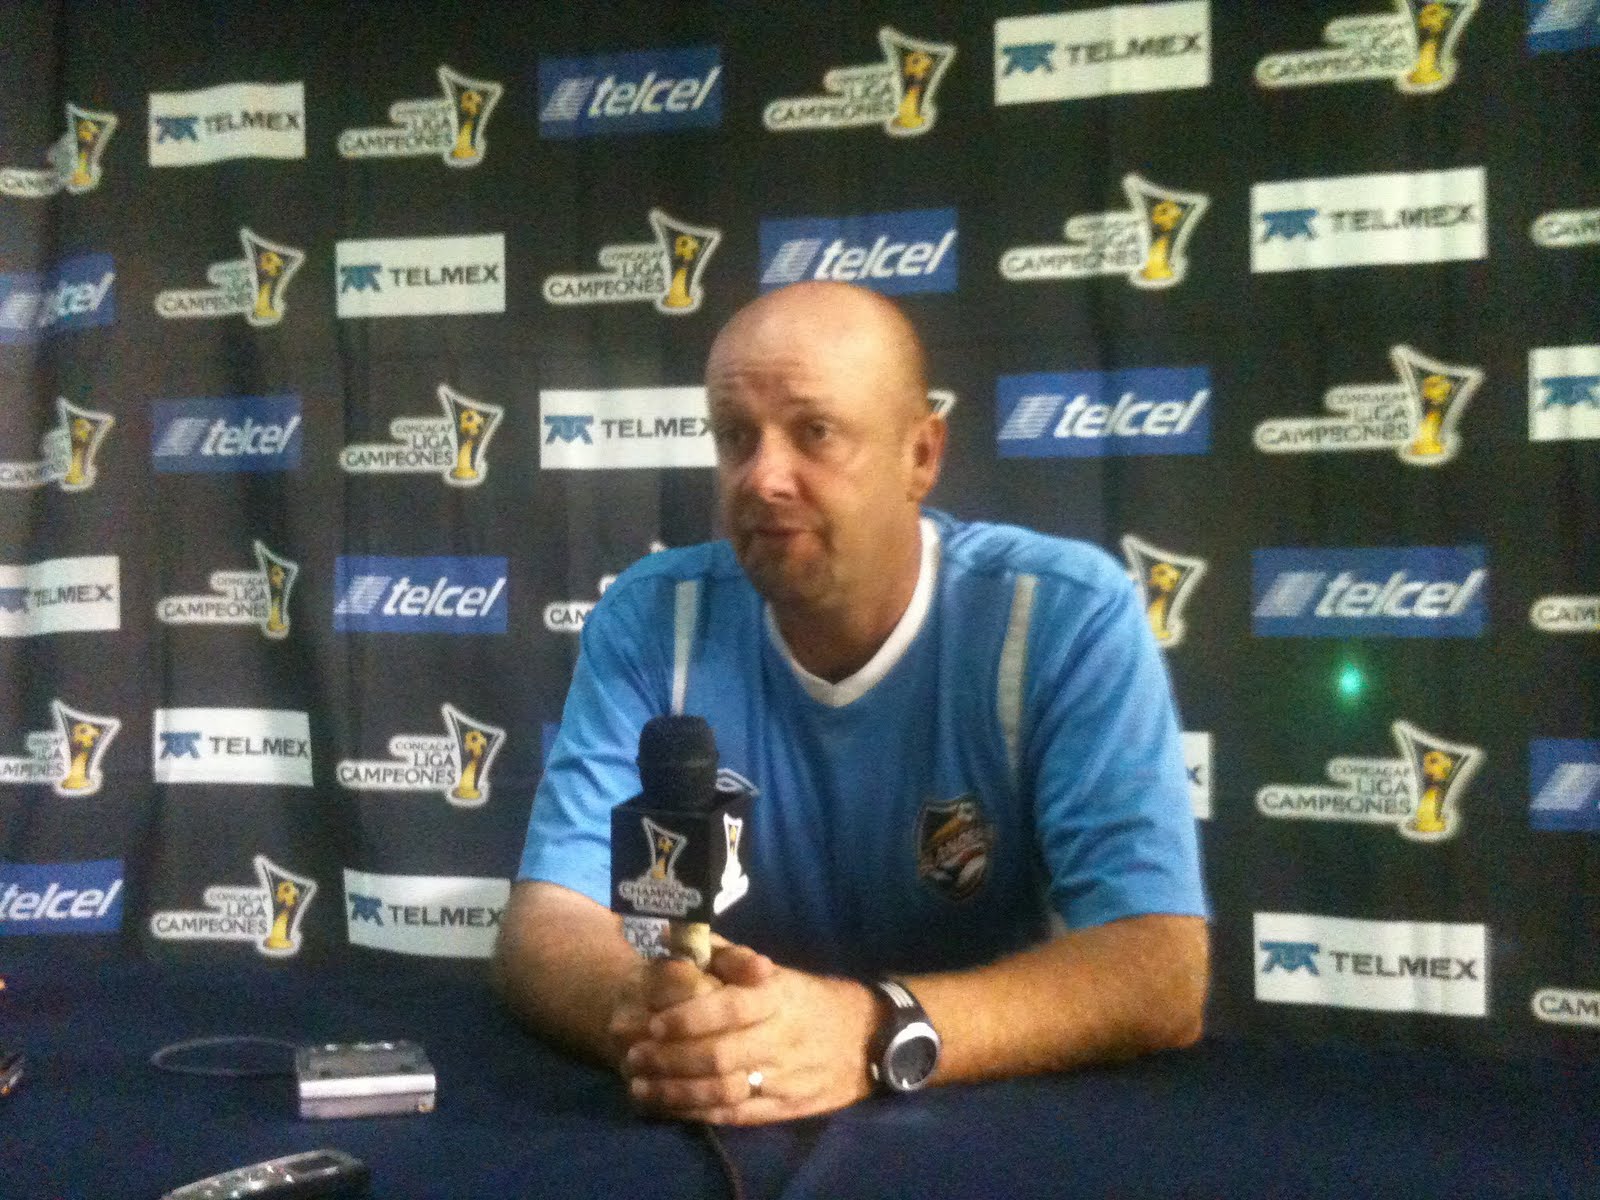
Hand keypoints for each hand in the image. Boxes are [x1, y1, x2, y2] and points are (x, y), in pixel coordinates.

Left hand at [614, 942, 877, 1124]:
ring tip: (641, 1085)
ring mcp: (784, 1078)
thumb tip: (678, 932)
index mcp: (778, 998)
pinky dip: (697, 1113)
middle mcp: (781, 1038)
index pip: (732, 1007)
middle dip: (671, 1058)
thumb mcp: (776, 971)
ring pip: (724, 1091)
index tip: (654, 1022)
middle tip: (634, 1055)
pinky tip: (668, 1106)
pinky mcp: (784, 1109)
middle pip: (721, 1055)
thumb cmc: (808, 999)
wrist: (867, 1040)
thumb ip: (726, 956)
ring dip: (676, 1091)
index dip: (689, 1017)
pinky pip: (735, 1116)